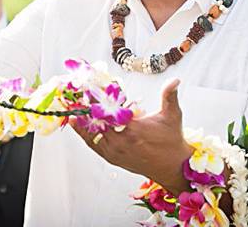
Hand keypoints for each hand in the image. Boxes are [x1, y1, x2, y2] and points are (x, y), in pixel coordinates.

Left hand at [72, 78, 193, 193]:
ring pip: (92, 134)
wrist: (172, 167)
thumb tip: (175, 79)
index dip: (97, 100)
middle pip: (97, 122)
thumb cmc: (172, 140)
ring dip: (83, 120)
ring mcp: (115, 152)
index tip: (88, 89)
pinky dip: (84, 134)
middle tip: (75, 94)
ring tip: (72, 105)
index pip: (108, 113)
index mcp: (133, 130)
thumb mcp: (173, 116)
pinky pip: (93, 145)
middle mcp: (121, 142)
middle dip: (87, 108)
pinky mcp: (112, 158)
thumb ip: (170, 96)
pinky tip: (76, 123)